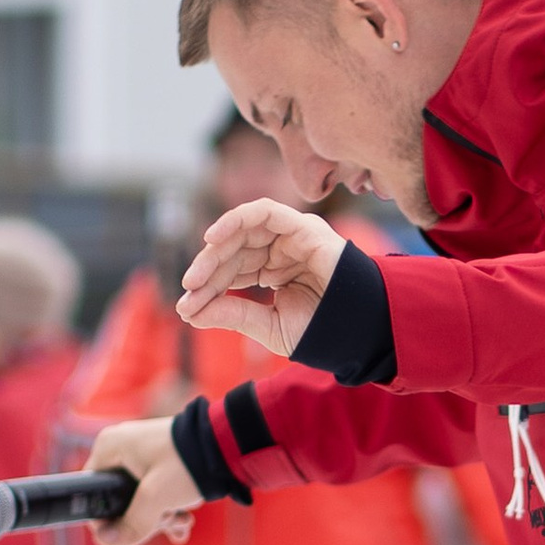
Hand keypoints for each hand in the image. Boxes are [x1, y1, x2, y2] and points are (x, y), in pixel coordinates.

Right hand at [86, 419, 199, 544]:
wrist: (229, 445)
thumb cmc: (189, 462)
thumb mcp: (157, 497)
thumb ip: (132, 524)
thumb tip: (107, 541)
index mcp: (110, 448)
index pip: (91, 493)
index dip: (107, 519)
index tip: (131, 530)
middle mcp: (122, 449)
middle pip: (118, 501)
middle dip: (144, 519)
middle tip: (166, 521)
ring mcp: (142, 456)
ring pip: (140, 500)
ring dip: (160, 518)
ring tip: (182, 520)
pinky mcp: (161, 464)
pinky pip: (156, 494)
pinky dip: (168, 509)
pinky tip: (184, 523)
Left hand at [176, 200, 344, 357]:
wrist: (358, 332)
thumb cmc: (320, 329)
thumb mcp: (267, 325)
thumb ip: (232, 314)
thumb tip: (189, 312)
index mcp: (273, 271)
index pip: (232, 272)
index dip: (207, 287)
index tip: (186, 308)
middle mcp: (279, 250)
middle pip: (232, 251)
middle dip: (207, 271)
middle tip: (188, 292)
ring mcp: (291, 237)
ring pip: (242, 231)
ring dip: (215, 250)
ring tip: (196, 276)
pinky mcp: (303, 227)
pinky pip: (265, 211)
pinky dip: (236, 218)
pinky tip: (213, 238)